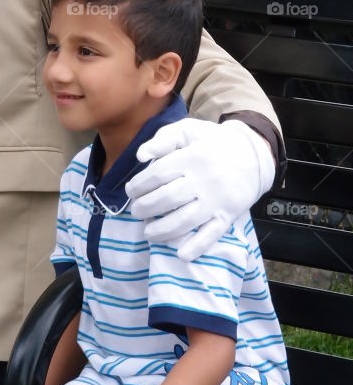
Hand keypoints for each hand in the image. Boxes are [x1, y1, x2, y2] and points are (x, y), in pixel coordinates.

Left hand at [127, 119, 274, 260]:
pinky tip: (181, 254)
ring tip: (148, 233)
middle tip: (136, 211)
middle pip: (167, 199)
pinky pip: (212, 235)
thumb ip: (162, 140)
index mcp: (191, 158)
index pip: (157, 175)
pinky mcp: (228, 216)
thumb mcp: (188, 130)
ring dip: (162, 230)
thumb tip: (140, 156)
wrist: (253, 154)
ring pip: (185, 220)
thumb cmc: (213, 142)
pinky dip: (197, 247)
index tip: (130, 191)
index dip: (139, 185)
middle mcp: (203, 181)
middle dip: (145, 208)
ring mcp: (216, 201)